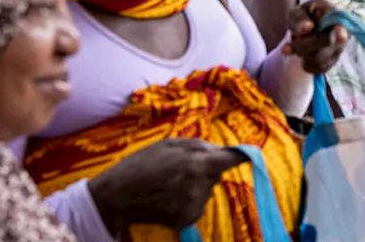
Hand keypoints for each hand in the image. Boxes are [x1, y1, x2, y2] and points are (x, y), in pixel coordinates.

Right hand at [87, 139, 245, 232]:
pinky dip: (190, 199)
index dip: (240, 155)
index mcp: (196, 164)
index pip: (232, 160)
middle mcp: (199, 187)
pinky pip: (199, 204)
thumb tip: (222, 150)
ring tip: (170, 182)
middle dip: (206, 168)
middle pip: (217, 173)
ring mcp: (193, 205)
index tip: (248, 153)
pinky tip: (170, 196)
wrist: (116, 197)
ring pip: (207, 189)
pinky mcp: (187, 219)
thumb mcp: (169, 144)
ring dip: (197, 184)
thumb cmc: (141, 164)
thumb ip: (199, 146)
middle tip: (181, 166)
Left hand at [284, 0, 347, 73]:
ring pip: (319, 60)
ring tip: (298, 46)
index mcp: (334, 16)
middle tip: (285, 48)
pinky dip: (306, 65)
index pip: (340, 24)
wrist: (307, 27)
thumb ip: (299, 19)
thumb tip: (307, 28)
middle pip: (325, 44)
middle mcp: (342, 33)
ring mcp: (339, 48)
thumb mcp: (296, 13)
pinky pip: (319, 69)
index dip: (341, 32)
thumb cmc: (303, 17)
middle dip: (302, 46)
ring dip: (303, 55)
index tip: (341, 37)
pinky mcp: (334, 61)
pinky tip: (304, 55)